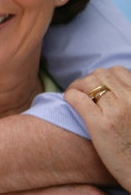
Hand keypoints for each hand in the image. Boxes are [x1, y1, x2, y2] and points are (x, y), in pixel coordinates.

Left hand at [65, 66, 130, 190]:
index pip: (118, 71)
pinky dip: (70, 95)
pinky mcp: (100, 124)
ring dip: (77, 86)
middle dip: (89, 80)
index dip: (104, 77)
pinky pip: (77, 98)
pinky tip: (69, 101)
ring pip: (88, 82)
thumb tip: (111, 89)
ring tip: (75, 96)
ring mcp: (116, 111)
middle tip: (82, 91)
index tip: (97, 87)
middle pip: (101, 74)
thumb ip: (129, 101)